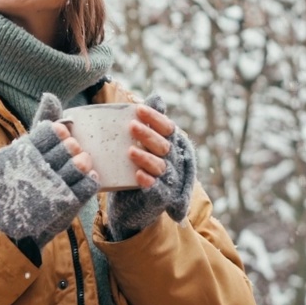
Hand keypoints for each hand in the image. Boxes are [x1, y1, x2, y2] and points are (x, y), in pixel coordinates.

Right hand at [0, 94, 98, 248]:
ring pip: (79, 165)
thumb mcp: (21, 152)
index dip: (59, 133)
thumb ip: (38, 124)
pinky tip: (88, 177)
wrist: (7, 224)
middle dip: (72, 147)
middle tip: (71, 150)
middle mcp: (38, 170)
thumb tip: (50, 96)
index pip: (50, 133)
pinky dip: (91, 179)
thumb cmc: (16, 181)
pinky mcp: (66, 205)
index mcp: (24, 154)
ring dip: (83, 162)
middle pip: (67, 148)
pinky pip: (87, 187)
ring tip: (81, 162)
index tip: (60, 135)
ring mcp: (52, 188)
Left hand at [107, 94, 195, 240]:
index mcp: (171, 146)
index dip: (155, 118)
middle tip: (131, 126)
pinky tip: (138, 176)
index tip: (138, 109)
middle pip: (165, 146)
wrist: (133, 207)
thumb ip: (150, 124)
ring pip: (161, 167)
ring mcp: (170, 182)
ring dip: (146, 158)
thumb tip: (157, 96)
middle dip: (149, 135)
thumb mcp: (142, 145)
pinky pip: (158, 190)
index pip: (168, 128)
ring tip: (130, 151)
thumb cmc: (136, 169)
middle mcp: (175, 162)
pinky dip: (150, 182)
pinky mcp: (163, 199)